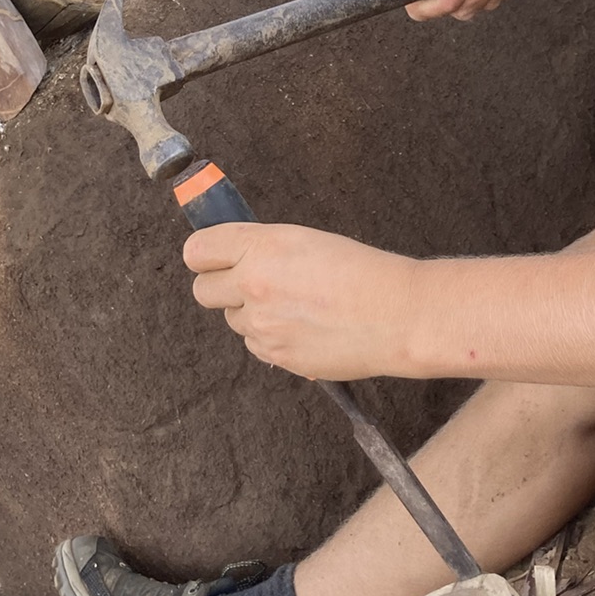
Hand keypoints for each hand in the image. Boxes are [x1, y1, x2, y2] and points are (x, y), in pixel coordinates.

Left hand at [184, 220, 420, 379]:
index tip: (215, 256)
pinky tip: (303, 326)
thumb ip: (262, 247)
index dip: (206, 254)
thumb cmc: (361, 271)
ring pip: (233, 319)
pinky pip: (256, 344)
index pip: (197, 251)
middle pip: (202, 290)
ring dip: (251, 312)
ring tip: (294, 305)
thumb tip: (232, 254)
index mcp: (261, 247)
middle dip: (221, 286)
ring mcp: (262, 325)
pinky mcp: (276, 355)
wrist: (396, 316)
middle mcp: (253, 286)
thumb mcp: (306, 239)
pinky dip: (271, 336)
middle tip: (250, 282)